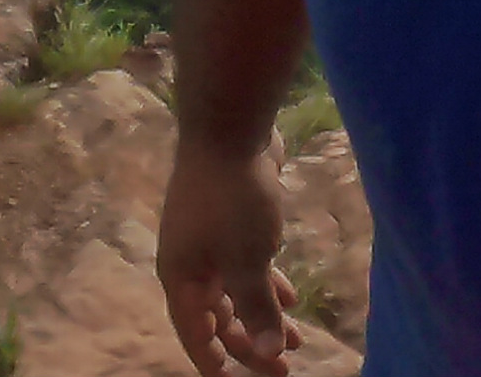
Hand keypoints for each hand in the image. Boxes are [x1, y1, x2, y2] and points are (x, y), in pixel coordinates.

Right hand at [157, 137, 297, 375]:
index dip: (215, 364)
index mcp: (182, 277)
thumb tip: (270, 353)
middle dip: (251, 344)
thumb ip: (257, 309)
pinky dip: (268, 285)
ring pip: (237, 292)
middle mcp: (191, 263)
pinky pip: (248, 267)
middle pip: (218, 318)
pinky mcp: (232, 222)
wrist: (232, 128)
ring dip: (264, 316)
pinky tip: (291, 296)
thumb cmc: (233, 200)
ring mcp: (210, 240)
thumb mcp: (247, 261)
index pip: (195, 335)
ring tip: (299, 340)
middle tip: (284, 368)